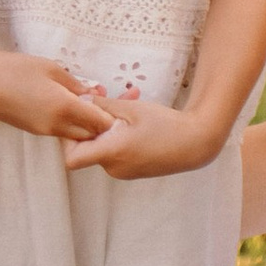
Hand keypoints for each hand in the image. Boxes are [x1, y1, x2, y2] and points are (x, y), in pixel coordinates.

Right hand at [0, 49, 116, 145]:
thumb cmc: (15, 68)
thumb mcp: (51, 68)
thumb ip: (76, 84)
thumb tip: (95, 93)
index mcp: (64, 108)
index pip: (101, 122)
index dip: (112, 114)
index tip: (120, 101)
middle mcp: (55, 126)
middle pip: (92, 134)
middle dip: (102, 122)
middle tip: (109, 103)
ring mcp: (43, 131)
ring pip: (76, 135)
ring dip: (86, 124)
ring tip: (90, 104)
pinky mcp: (34, 131)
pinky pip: (61, 132)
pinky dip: (71, 124)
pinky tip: (70, 107)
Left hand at [61, 92, 219, 178]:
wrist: (197, 143)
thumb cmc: (166, 125)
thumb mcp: (131, 109)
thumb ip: (101, 106)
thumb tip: (79, 102)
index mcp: (111, 154)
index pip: (71, 158)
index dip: (68, 138)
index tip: (78, 117)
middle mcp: (114, 168)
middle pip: (88, 146)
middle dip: (93, 119)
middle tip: (105, 94)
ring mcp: (124, 171)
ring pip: (104, 143)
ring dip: (110, 121)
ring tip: (129, 96)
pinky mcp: (133, 168)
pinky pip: (117, 149)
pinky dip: (120, 131)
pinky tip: (135, 111)